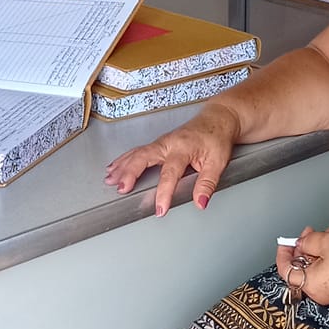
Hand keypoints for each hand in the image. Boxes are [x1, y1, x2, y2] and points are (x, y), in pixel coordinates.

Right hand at [104, 103, 240, 215]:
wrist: (217, 119)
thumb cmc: (217, 139)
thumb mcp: (218, 162)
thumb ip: (207, 184)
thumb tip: (200, 202)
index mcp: (183, 148)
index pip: (170, 173)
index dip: (164, 193)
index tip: (160, 208)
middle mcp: (168, 143)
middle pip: (144, 157)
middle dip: (130, 173)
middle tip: (121, 188)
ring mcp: (161, 142)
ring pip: (137, 153)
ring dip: (122, 166)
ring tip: (110, 180)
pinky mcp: (158, 143)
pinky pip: (137, 150)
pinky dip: (124, 159)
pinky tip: (115, 167)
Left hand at [275, 222, 328, 304]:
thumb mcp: (326, 242)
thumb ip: (308, 241)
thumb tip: (302, 243)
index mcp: (310, 285)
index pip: (286, 271)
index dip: (284, 253)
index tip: (286, 240)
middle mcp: (321, 291)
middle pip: (306, 264)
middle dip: (312, 242)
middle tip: (315, 230)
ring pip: (324, 261)